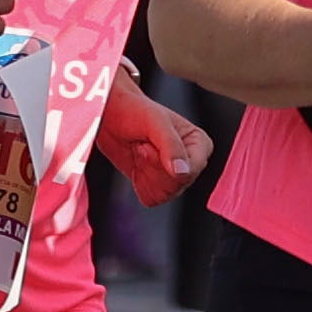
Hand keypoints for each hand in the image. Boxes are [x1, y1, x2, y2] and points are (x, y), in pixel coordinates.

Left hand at [95, 85, 214, 203]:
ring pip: (164, 194)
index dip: (165, 163)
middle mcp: (191, 162)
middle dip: (152, 166)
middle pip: (176, 186)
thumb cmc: (135, 111)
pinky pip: (151, 199)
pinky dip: (139, 183)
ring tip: (141, 151)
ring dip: (145, 173)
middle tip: (143, 145)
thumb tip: (181, 172)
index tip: (148, 144)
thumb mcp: (155, 122)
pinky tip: (138, 164)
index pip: (191, 171)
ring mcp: (175, 177)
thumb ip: (171, 145)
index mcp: (200, 144)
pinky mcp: (158, 186)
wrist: (112, 116)